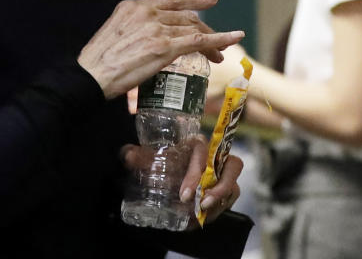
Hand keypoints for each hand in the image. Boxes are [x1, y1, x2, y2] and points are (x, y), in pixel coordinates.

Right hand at [78, 0, 244, 98]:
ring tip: (221, 52)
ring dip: (212, 39)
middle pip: (185, 14)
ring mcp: (157, 28)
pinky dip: (220, 38)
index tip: (208, 1)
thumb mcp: (113, 36)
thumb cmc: (96, 64)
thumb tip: (141, 47)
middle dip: (204, 25)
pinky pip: (199, 40)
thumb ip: (131, 33)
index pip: (168, 0)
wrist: (90, 76)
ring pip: (194, 27)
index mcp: (132, 7)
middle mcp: (146, 12)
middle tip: (217, 37)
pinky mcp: (165, 47)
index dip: (191, 0)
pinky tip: (235, 38)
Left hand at [120, 140, 242, 221]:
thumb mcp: (151, 159)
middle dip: (221, 186)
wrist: (172, 173)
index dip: (196, 173)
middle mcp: (215, 155)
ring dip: (222, 199)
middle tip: (203, 203)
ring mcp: (224, 173)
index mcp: (197, 144)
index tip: (184, 194)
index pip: (203, 152)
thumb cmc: (164, 161)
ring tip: (205, 213)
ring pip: (234, 183)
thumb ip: (139, 156)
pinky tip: (202, 218)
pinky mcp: (227, 188)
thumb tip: (128, 155)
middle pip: (233, 165)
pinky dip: (219, 209)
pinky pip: (231, 199)